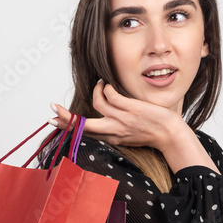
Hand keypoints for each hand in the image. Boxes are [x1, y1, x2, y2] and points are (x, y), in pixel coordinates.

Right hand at [48, 80, 184, 149]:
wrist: (170, 135)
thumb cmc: (152, 134)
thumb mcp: (128, 136)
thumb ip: (115, 129)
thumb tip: (104, 118)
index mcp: (111, 138)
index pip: (84, 132)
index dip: (67, 127)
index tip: (52, 121)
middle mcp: (113, 130)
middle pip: (83, 124)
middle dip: (65, 117)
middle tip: (52, 109)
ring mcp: (121, 119)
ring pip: (97, 103)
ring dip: (96, 91)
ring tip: (100, 84)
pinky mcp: (130, 109)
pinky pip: (111, 95)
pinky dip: (106, 88)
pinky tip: (108, 85)